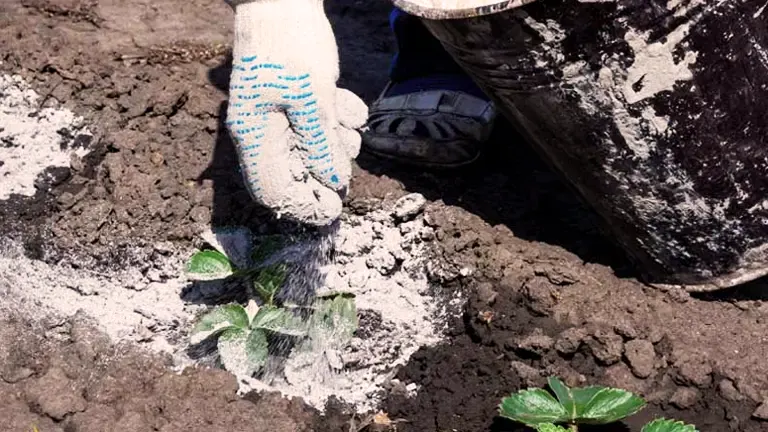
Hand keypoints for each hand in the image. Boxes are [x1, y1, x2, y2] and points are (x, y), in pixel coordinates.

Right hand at [225, 0, 366, 225]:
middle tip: (347, 147)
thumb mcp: (312, 98)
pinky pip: (316, 124)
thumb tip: (332, 182)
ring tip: (346, 118)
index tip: (335, 208)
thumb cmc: (291, 44)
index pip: (273, 192)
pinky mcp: (293, 100)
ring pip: (311, 149)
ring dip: (336, 140)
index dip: (303, 205)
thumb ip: (321, 144)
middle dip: (327, 165)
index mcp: (254, 136)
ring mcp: (276, 115)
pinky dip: (335, 117)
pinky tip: (344, 101)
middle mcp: (261, 131)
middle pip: (296, 172)